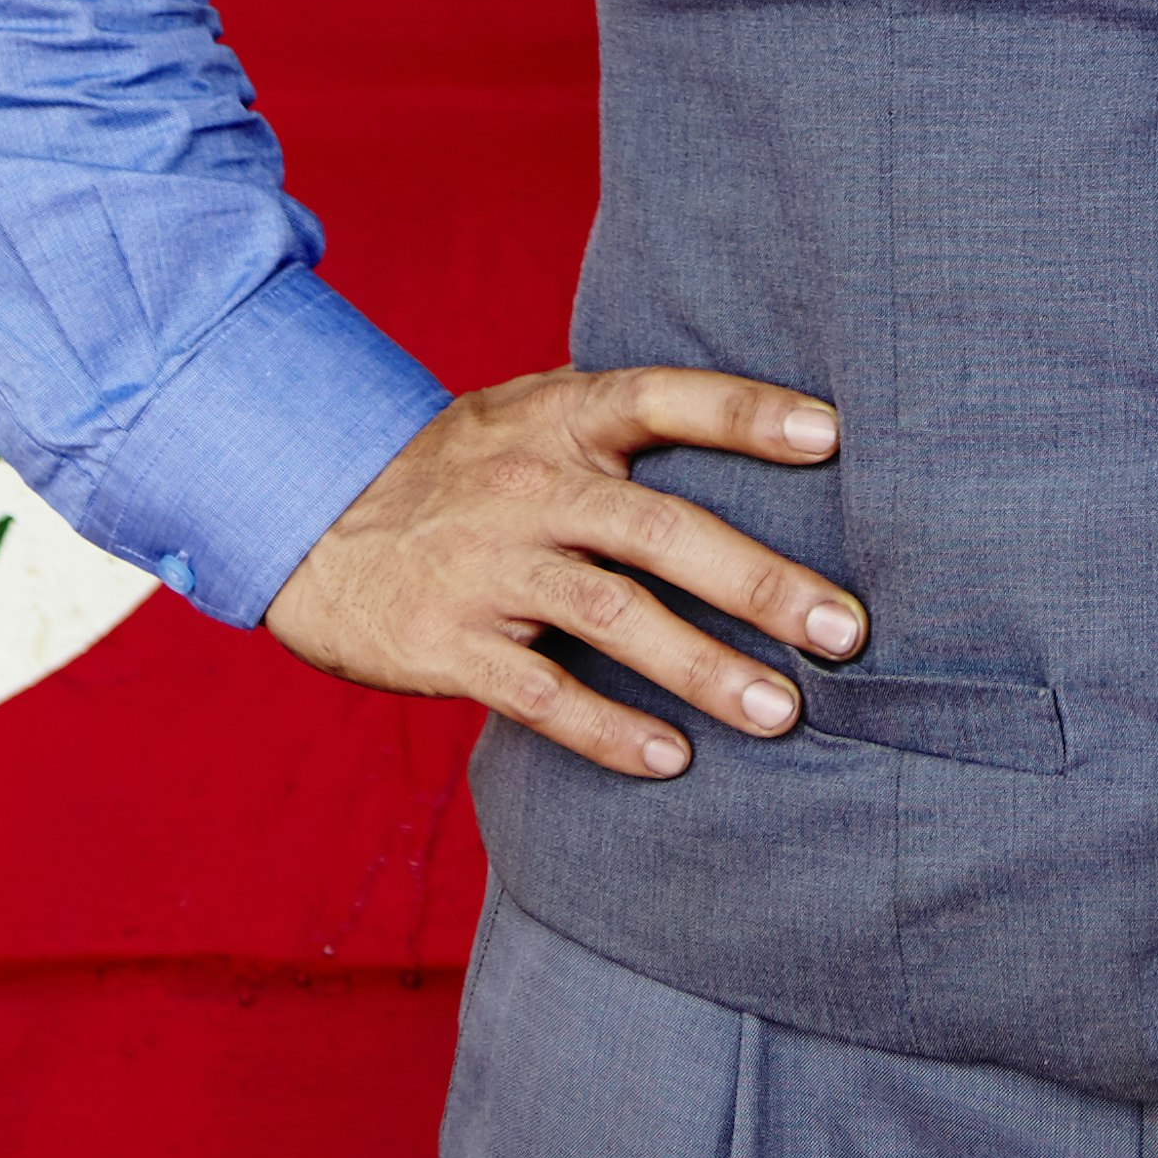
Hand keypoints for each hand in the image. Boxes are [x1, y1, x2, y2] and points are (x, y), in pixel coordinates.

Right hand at [266, 365, 858, 781]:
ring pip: (615, 618)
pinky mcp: (451, 644)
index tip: (831, 438)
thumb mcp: (528, 411)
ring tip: (782, 713)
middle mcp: (534, 486)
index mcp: (562, 419)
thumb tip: (752, 423)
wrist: (312, 517)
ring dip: (704, 670)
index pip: (666, 398)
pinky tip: (673, 759)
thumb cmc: (457, 465)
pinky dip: (609, 730)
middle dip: (760, 582)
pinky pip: (541, 694)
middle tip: (845, 631)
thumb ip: (618, 419)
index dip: (747, 414)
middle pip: (662, 529)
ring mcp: (492, 567)